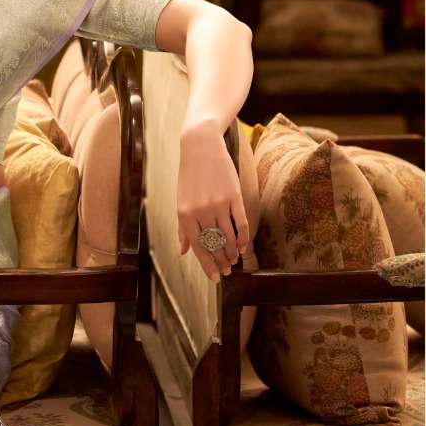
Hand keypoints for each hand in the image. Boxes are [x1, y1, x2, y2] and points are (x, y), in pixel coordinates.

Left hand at [176, 124, 250, 283]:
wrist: (200, 147)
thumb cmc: (189, 177)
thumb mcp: (180, 202)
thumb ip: (182, 228)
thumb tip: (182, 252)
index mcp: (185, 214)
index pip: (198, 247)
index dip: (208, 265)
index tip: (216, 278)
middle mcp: (201, 211)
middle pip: (215, 244)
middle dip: (222, 261)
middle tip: (228, 272)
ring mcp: (218, 204)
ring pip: (229, 236)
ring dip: (233, 252)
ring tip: (235, 260)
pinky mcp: (233, 196)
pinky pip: (240, 223)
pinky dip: (243, 238)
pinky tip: (244, 247)